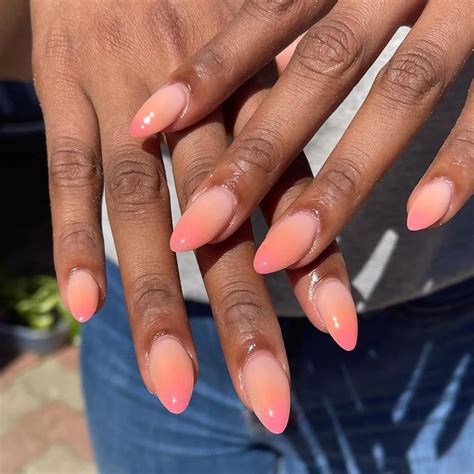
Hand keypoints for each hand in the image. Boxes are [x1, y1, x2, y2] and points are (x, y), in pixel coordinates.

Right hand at [31, 0, 356, 433]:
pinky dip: (76, 238)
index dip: (318, 264)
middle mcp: (200, 108)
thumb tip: (308, 197)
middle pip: (225, 225)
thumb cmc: (191, 8)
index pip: (295, 193)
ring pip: (145, 213)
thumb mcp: (250, 50)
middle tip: (268, 400)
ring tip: (175, 384)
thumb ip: (274, 119)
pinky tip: (83, 305)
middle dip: (245, 314)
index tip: (343, 333)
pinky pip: (70, 173)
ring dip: (160, 303)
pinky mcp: (66, 91)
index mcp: (256, 94)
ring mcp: (127, 100)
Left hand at [134, 0, 472, 273]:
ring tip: (280, 254)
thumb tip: (267, 59)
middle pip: (314, 77)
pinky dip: (462, 160)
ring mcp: (469, 1)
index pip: (265, 20)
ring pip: (396, 97)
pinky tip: (422, 214)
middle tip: (193, 230)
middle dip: (252, 161)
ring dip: (337, 186)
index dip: (206, 74)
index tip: (146, 125)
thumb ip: (313, 9)